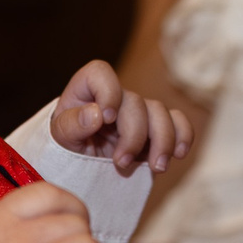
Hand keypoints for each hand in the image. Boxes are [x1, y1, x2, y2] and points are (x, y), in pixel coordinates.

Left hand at [51, 60, 193, 175]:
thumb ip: (72, 125)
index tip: (107, 118)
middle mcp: (116, 97)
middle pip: (136, 102)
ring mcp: (139, 113)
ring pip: (160, 113)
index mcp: (87, 91)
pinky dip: (183, 136)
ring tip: (156, 167)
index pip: (100, 72)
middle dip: (134, 136)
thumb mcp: (60, 139)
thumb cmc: (66, 147)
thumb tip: (96, 114)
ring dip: (162, 141)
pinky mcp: (156, 130)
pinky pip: (178, 122)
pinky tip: (179, 154)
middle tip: (121, 163)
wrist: (82, 169)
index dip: (108, 91)